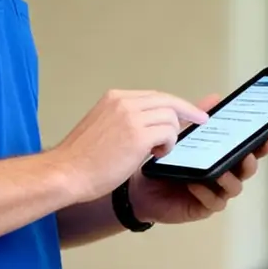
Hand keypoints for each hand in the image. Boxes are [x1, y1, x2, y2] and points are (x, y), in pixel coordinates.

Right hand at [47, 90, 210, 204]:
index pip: (154, 95)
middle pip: (167, 101)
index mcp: (114, 98)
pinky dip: (169, 144)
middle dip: (187, 111)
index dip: (175, 104)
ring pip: (170, 117)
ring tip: (159, 150)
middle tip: (201, 121)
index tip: (190, 111)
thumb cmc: (81, 159)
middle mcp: (123, 102)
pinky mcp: (137, 135)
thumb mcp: (104, 127)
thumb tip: (152, 124)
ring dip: (171, 135)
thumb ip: (126, 120)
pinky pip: (168, 133)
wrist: (66, 172)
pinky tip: (157, 154)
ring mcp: (130, 117)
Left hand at [126, 94, 267, 225]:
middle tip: (245, 152)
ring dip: (228, 177)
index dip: (262, 144)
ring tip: (218, 169)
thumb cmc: (164, 162)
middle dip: (250, 160)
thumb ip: (199, 117)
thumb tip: (215, 98)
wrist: (141, 186)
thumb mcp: (182, 135)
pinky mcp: (203, 207)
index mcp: (223, 156)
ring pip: (235, 187)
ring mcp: (216, 192)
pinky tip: (196, 183)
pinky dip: (207, 192)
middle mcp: (225, 175)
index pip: (249, 149)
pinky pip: (214, 202)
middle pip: (247, 169)